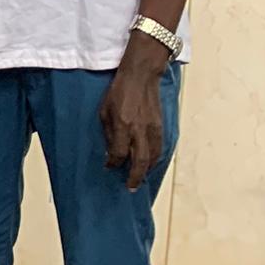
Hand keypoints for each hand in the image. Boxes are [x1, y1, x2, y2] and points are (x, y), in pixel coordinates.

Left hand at [99, 40, 171, 189]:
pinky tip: (149, 164)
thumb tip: (110, 151)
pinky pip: (159, 148)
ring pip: (153, 156)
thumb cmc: (118, 92)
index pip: (118, 152)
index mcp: (122, 125)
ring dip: (146, 170)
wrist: (141, 77)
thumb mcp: (104, 111)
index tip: (109, 167)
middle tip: (130, 188)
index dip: (113, 163)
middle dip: (135, 176)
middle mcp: (139, 130)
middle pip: (139, 160)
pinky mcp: (161, 126)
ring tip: (139, 178)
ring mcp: (152, 129)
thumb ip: (108, 132)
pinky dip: (154, 159)